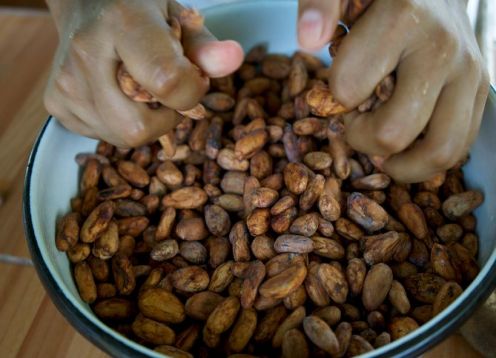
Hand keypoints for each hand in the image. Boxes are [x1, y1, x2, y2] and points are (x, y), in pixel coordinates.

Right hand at [44, 0, 242, 146]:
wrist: (84, 3)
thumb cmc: (138, 9)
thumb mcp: (176, 14)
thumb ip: (204, 46)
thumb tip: (233, 60)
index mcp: (123, 23)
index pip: (165, 81)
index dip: (191, 91)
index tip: (194, 78)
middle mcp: (86, 55)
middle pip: (139, 128)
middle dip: (166, 118)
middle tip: (168, 90)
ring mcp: (66, 84)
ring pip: (124, 137)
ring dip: (146, 121)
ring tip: (141, 87)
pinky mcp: (56, 104)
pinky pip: (106, 135)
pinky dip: (122, 122)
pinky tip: (119, 94)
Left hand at [297, 0, 489, 181]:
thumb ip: (319, 3)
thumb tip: (309, 39)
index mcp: (401, 18)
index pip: (348, 89)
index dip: (333, 98)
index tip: (335, 89)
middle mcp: (441, 48)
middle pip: (393, 131)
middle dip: (361, 138)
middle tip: (355, 121)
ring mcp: (468, 71)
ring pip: (439, 151)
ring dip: (400, 164)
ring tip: (379, 150)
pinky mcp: (483, 89)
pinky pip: (459, 147)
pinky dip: (426, 160)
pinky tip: (405, 147)